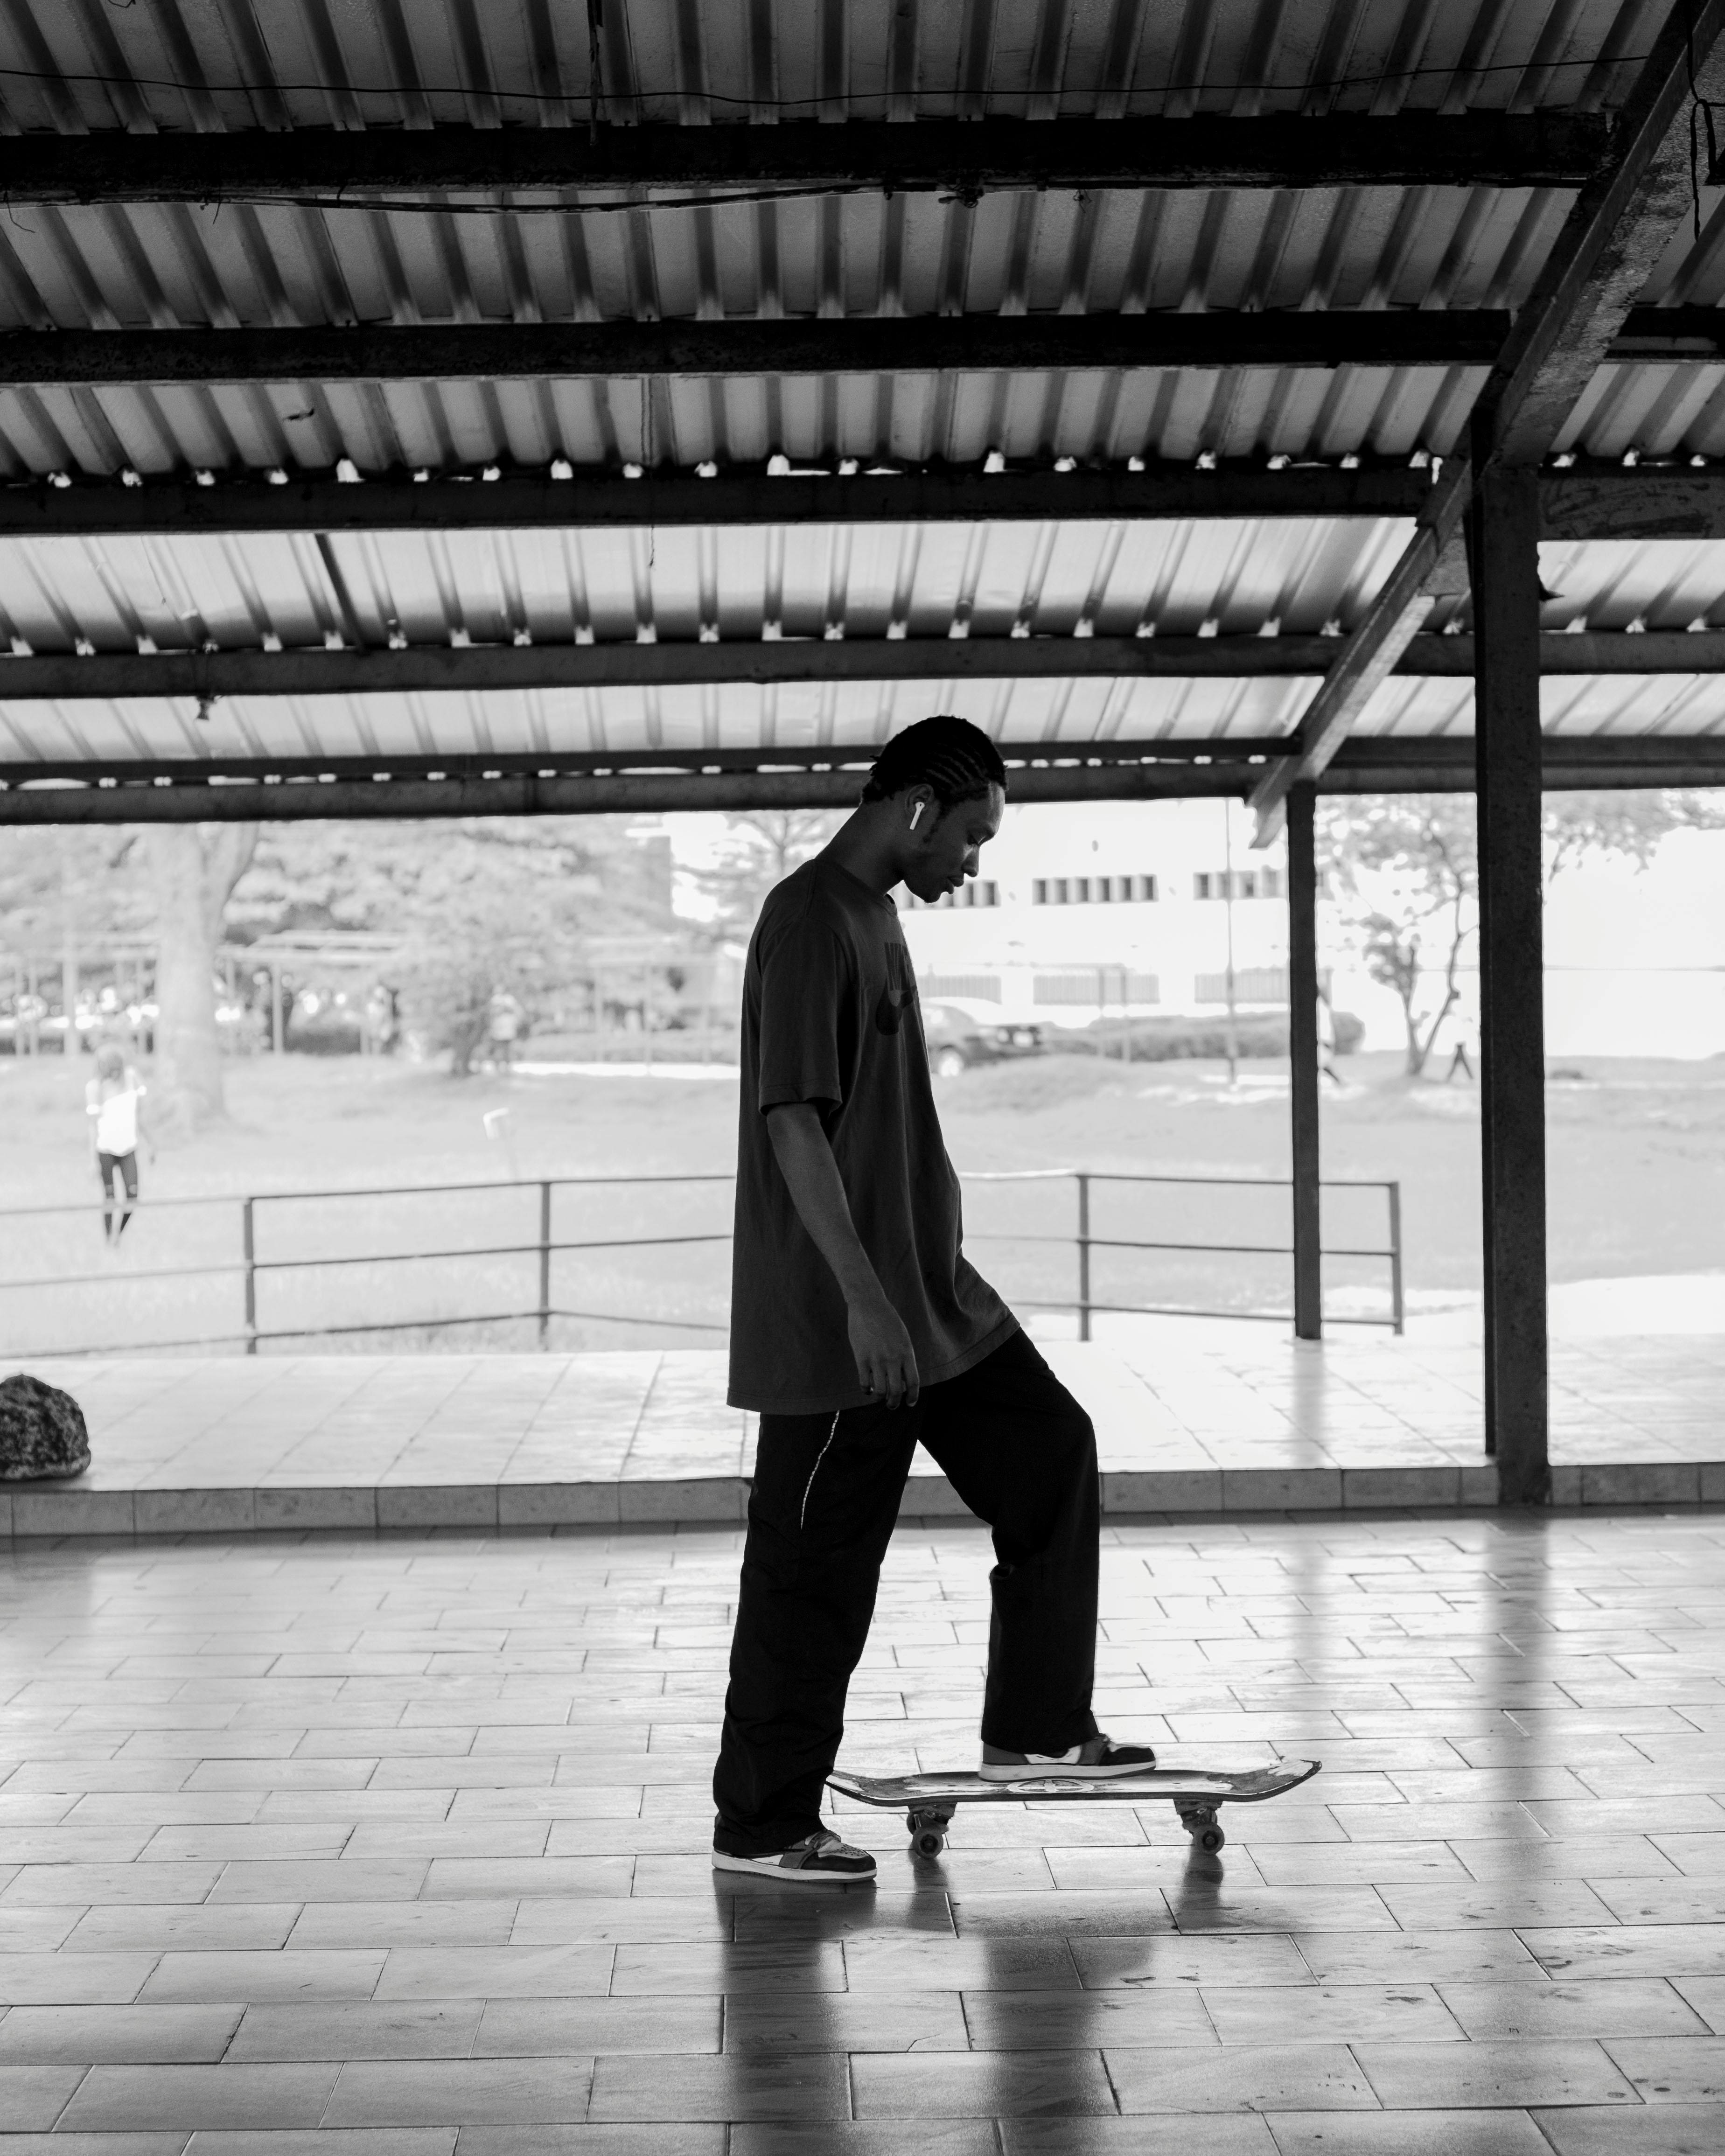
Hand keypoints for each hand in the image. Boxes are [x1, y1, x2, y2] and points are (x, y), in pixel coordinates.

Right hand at [847, 1293, 919, 1409]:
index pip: (913, 1382)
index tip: (909, 1403)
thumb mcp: (903, 1337)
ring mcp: (876, 1359)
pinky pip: (864, 1382)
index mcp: (906, 1353)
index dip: (913, 1396)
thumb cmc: (887, 1320)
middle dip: (894, 1403)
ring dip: (880, 1399)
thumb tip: (903, 1379)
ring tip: (879, 1399)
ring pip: (880, 1390)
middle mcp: (893, 1358)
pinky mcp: (861, 1357)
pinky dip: (867, 1390)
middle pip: (896, 1391)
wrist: (869, 1304)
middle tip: (892, 1406)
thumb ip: (904, 1357)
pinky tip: (868, 1389)